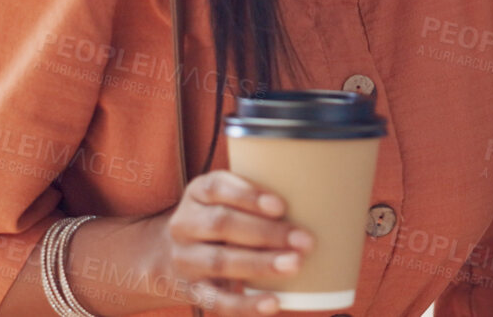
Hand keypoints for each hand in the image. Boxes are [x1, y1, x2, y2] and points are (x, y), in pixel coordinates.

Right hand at [132, 171, 314, 314]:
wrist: (168, 253)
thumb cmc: (221, 218)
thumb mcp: (228, 196)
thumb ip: (261, 195)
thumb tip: (323, 197)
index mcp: (198, 193)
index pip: (218, 187)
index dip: (249, 196)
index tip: (281, 206)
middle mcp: (185, 224)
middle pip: (222, 225)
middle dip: (266, 233)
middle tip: (305, 240)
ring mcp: (186, 260)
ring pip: (220, 261)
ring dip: (261, 264)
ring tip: (295, 264)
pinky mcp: (192, 291)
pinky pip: (217, 301)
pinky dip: (246, 304)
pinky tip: (273, 302)